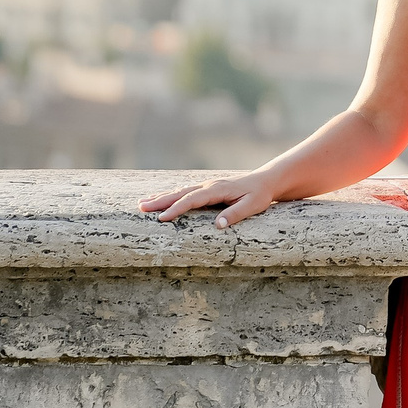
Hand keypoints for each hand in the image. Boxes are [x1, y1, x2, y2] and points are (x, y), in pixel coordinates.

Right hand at [140, 171, 280, 228]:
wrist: (265, 181)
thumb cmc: (259, 195)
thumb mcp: (251, 206)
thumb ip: (235, 215)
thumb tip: (218, 225)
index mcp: (217, 190)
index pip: (192, 200)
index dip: (176, 209)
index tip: (162, 218)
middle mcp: (208, 185)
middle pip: (180, 193)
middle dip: (160, 201)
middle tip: (141, 208)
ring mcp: (206, 186)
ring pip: (179, 191)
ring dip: (161, 197)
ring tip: (142, 203)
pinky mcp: (207, 189)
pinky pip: (185, 192)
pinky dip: (170, 195)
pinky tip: (159, 199)